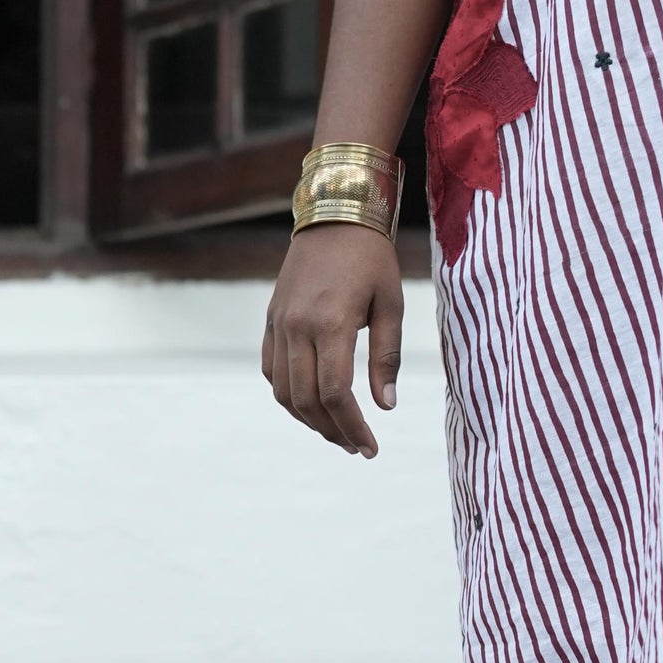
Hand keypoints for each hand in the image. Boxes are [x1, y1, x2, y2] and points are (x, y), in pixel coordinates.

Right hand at [263, 225, 404, 458]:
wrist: (335, 213)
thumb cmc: (371, 257)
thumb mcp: (392, 304)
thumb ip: (387, 357)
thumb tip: (386, 405)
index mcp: (332, 323)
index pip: (336, 394)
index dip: (353, 428)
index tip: (370, 449)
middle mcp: (298, 327)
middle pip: (307, 401)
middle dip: (333, 431)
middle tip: (357, 447)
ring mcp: (279, 324)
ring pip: (283, 392)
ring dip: (309, 420)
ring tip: (336, 431)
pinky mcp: (271, 320)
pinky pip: (270, 371)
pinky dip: (288, 395)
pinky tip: (311, 404)